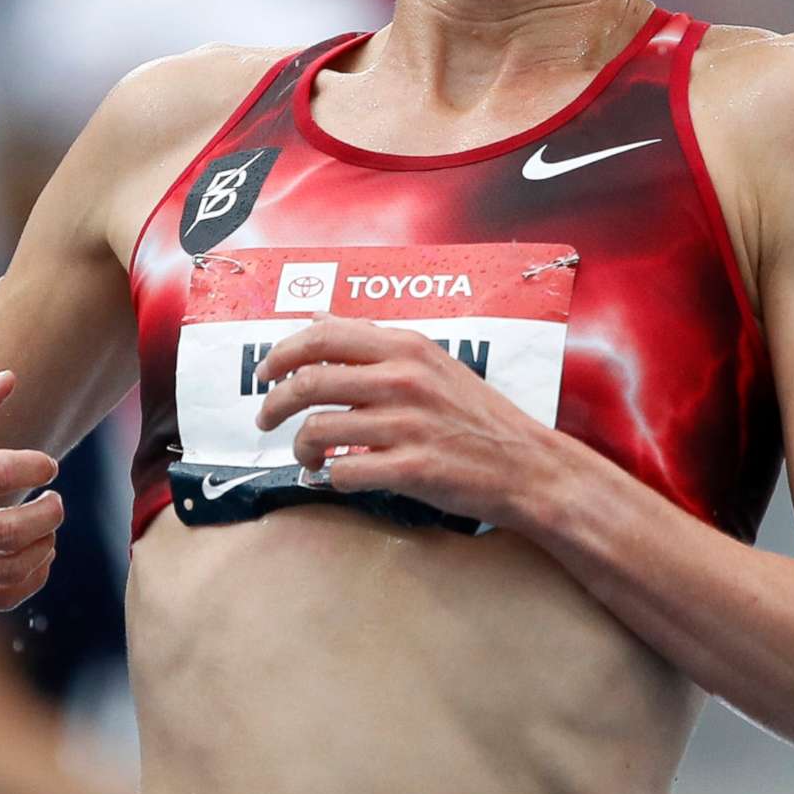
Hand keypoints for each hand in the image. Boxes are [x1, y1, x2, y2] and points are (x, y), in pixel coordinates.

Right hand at [0, 371, 63, 611]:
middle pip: (8, 530)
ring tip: (47, 527)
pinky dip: (30, 579)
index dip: (34, 467)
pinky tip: (37, 555)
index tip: (47, 466)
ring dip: (43, 546)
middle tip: (56, 500)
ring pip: (8, 568)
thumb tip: (9, 378)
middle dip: (48, 513)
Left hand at [251, 318, 559, 527]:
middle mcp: (404, 380)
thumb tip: (318, 316)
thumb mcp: (432, 363)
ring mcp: (407, 425)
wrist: (528, 466)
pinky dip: (330, 477)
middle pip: (308, 383)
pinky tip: (337, 477)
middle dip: (273, 404)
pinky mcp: (412, 468)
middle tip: (265, 420)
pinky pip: (344, 473)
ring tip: (307, 456)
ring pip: (318, 429)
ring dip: (300, 447)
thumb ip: (374, 343)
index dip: (281, 354)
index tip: (265, 373)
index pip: (323, 337)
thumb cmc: (479, 416)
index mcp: (408, 348)